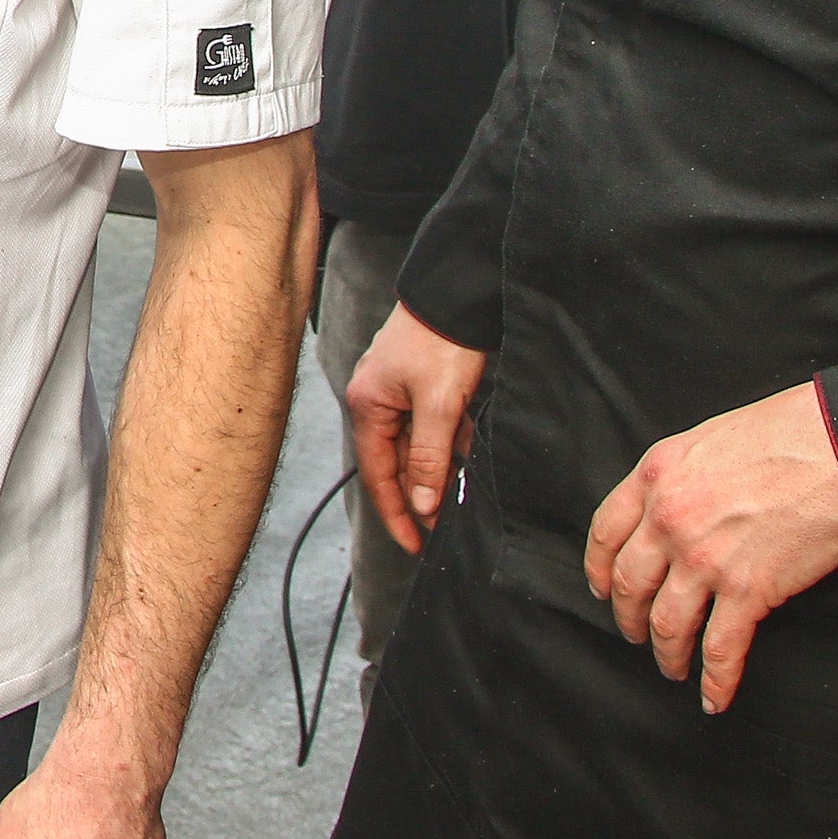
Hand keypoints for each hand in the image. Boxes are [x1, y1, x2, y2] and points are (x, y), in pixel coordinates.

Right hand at [345, 305, 486, 555]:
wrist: (457, 291)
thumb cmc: (443, 342)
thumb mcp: (438, 405)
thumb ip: (429, 458)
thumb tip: (423, 506)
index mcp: (368, 407)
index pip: (379, 476)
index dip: (397, 514)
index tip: (415, 547)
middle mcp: (376, 401)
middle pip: (396, 463)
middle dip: (420, 496)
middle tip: (443, 530)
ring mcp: (397, 390)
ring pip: (416, 444)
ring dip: (436, 471)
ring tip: (458, 502)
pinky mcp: (419, 381)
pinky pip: (430, 424)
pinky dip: (448, 444)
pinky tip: (469, 458)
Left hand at [583, 384, 837, 713]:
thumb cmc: (786, 433)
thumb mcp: (708, 439)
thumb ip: (681, 476)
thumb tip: (677, 504)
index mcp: (656, 476)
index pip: (606, 532)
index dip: (601, 568)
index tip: (604, 589)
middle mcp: (669, 519)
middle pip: (631, 584)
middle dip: (630, 618)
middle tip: (636, 636)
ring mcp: (704, 558)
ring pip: (667, 624)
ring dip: (667, 654)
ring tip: (671, 668)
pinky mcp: (748, 590)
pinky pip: (720, 648)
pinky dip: (714, 681)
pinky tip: (713, 698)